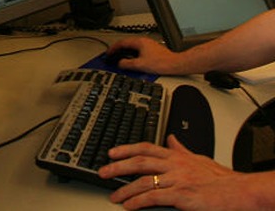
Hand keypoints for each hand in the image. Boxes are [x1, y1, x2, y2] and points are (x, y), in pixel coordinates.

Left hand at [98, 135, 255, 209]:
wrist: (239, 192)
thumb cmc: (222, 179)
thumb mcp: (199, 158)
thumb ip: (182, 149)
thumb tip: (171, 138)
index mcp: (176, 156)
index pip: (145, 148)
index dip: (126, 149)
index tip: (112, 152)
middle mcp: (174, 165)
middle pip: (138, 162)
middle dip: (118, 167)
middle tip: (103, 172)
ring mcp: (177, 180)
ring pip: (143, 181)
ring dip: (125, 190)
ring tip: (114, 196)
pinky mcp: (181, 196)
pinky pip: (154, 198)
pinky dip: (138, 202)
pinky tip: (129, 206)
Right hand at [105, 37, 182, 74]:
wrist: (176, 65)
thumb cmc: (162, 63)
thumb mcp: (140, 65)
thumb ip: (127, 64)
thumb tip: (120, 63)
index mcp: (139, 42)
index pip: (122, 43)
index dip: (113, 48)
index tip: (108, 53)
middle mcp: (144, 41)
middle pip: (127, 43)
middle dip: (118, 50)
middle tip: (112, 55)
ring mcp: (149, 45)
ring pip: (132, 47)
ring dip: (125, 52)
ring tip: (120, 58)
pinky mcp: (152, 50)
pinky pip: (138, 50)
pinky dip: (132, 54)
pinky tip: (132, 61)